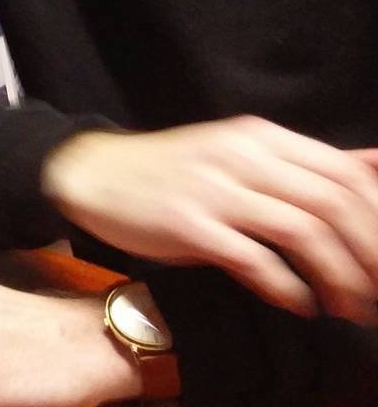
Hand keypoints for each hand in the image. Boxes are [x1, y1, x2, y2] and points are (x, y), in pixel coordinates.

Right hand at [43, 119, 377, 322]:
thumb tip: (376, 165)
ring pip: (303, 233)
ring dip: (338, 278)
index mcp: (261, 137)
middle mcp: (242, 156)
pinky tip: (300, 305)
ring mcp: (213, 188)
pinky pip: (255, 259)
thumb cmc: (177, 171)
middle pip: (334, 206)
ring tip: (350, 308)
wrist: (94, 173)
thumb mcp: (243, 154)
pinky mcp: (187, 222)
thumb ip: (309, 164)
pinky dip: (287, 288)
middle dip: (370, 256)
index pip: (347, 176)